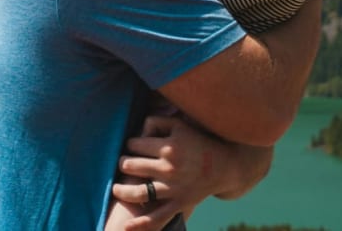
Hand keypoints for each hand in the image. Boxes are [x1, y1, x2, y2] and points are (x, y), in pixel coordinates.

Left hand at [111, 115, 272, 229]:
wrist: (225, 166)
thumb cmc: (199, 141)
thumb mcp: (180, 125)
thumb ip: (157, 122)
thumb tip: (137, 129)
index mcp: (169, 147)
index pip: (134, 144)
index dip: (131, 144)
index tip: (134, 146)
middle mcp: (169, 168)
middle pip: (131, 166)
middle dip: (123, 163)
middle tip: (123, 163)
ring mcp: (173, 188)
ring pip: (137, 192)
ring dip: (122, 190)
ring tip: (117, 189)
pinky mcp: (179, 203)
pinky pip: (156, 217)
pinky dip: (140, 224)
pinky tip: (126, 226)